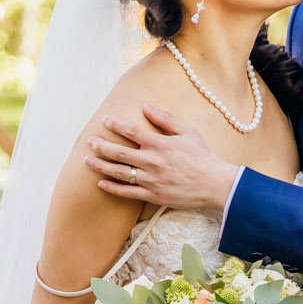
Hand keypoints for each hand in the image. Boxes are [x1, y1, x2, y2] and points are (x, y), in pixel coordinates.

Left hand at [87, 106, 239, 210]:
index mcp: (161, 145)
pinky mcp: (153, 196)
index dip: (117, 125)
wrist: (215, 184)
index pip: (133, 132)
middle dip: (102, 146)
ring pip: (120, 173)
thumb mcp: (188, 132)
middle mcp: (153, 162)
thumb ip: (166, 119)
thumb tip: (146, 107)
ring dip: (101, 166)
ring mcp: (152, 181)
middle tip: (90, 141)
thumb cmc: (203, 156)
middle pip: (120, 153)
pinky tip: (101, 183)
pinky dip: (113, 188)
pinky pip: (128, 192)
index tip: (105, 120)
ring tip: (87, 161)